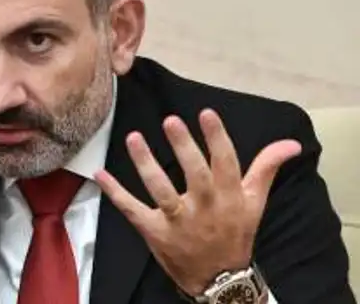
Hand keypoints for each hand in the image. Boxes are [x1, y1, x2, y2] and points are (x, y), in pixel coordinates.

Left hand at [95, 109, 300, 295]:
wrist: (220, 279)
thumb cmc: (235, 232)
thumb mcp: (254, 202)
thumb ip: (266, 168)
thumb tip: (291, 143)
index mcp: (229, 197)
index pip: (225, 162)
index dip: (216, 138)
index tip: (206, 113)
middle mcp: (205, 208)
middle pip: (195, 174)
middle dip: (184, 147)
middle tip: (171, 120)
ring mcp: (178, 221)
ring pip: (161, 190)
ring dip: (146, 164)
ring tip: (133, 138)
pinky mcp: (154, 232)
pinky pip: (133, 210)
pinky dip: (116, 193)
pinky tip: (101, 174)